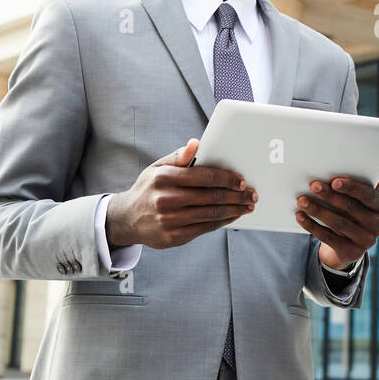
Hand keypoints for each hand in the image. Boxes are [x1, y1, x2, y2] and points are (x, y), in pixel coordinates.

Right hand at [106, 138, 256, 249]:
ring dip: (234, 209)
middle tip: (252, 194)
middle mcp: (166, 199)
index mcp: (164, 178)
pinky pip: (206, 228)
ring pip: (211, 213)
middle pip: (211, 196)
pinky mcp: (174, 236)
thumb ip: (179, 156)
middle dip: (237, 195)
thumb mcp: (157, 168)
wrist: (126, 219)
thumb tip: (197, 143)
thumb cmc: (148, 189)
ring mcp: (170, 220)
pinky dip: (223, 221)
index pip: (204, 176)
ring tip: (248, 205)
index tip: (242, 180)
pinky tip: (233, 216)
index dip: (227, 178)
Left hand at [295, 169, 378, 268]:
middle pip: (350, 207)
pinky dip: (312, 225)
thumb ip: (364, 186)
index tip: (334, 181)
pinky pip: (328, 237)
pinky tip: (301, 216)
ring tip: (302, 201)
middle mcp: (378, 225)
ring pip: (337, 222)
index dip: (351, 187)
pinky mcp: (351, 253)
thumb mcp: (361, 202)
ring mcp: (366, 241)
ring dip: (317, 210)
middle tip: (313, 186)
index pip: (368, 195)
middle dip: (329, 196)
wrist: (349, 247)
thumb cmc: (353, 215)